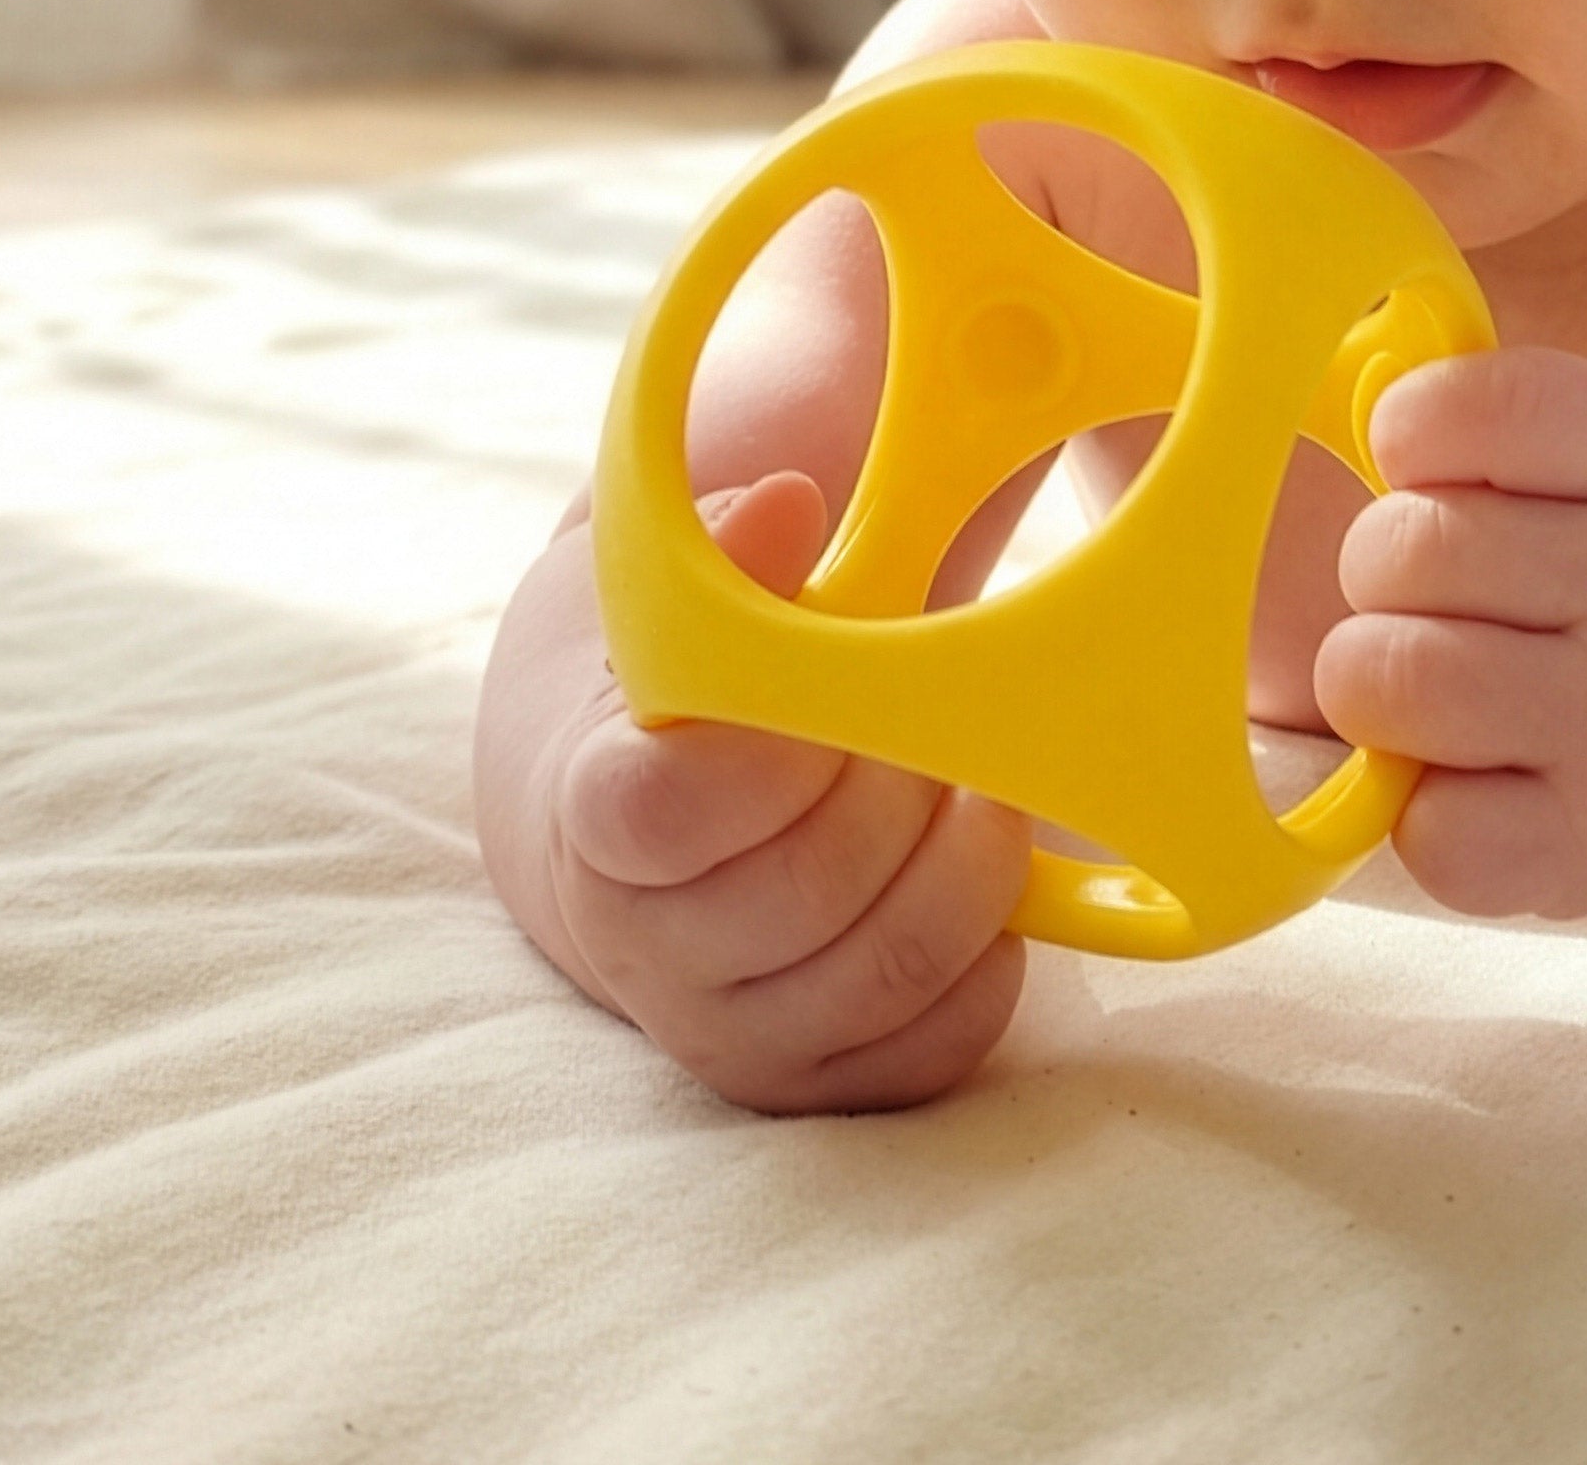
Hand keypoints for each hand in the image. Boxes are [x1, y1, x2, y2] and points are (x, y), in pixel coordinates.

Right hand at [550, 474, 1031, 1112]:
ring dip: (968, 868)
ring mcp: (721, 1029)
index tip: (845, 682)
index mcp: (598, 811)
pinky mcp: (800, 1083)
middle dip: (908, 784)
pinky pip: (927, 1051)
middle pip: (811, 884)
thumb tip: (789, 504)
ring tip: (985, 788)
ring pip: (884, 969)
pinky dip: (988, 963)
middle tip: (947, 718)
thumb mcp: (678, 604)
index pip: (673, 807)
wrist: (640, 833)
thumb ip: (732, 550)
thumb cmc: (682, 694)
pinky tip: (988, 888)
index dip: (780, 748)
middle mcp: (642, 943)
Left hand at [1313, 350, 1586, 925]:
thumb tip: (1334, 381)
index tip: (1414, 460)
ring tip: (1431, 688)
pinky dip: (1418, 812)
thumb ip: (1494, 426)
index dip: (1416, 425)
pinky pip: (1426, 829)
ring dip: (1374, 686)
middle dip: (1380, 572)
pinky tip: (1473, 784)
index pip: (1502, 408)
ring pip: (1391, 679)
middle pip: (1405, 549)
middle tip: (1429, 600)